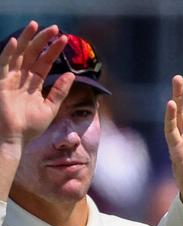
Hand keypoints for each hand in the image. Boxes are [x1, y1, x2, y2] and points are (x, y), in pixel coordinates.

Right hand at [0, 23, 70, 146]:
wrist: (15, 138)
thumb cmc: (31, 127)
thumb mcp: (50, 107)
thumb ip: (60, 91)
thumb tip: (71, 75)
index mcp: (34, 83)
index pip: (44, 62)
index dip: (53, 50)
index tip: (64, 39)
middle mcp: (22, 78)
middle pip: (32, 54)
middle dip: (42, 40)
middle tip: (54, 28)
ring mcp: (10, 79)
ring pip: (18, 54)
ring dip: (27, 39)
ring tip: (36, 26)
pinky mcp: (0, 82)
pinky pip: (4, 64)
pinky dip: (9, 52)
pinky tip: (18, 42)